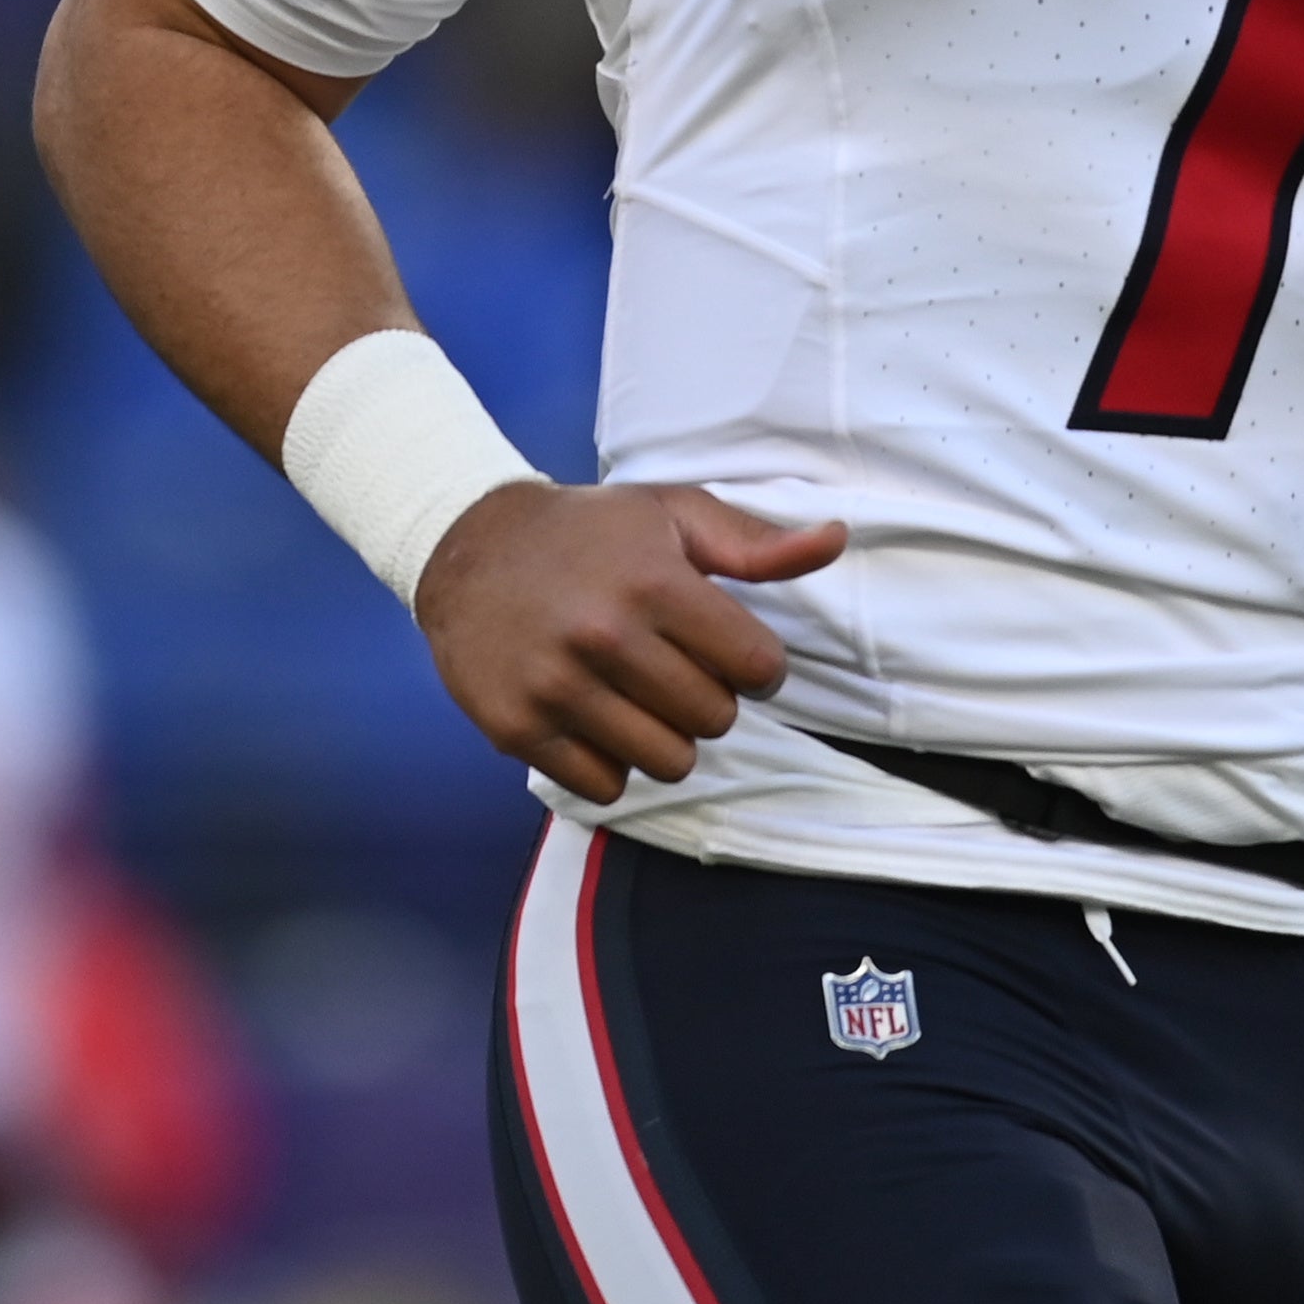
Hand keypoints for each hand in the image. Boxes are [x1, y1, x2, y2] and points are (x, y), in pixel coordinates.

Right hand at [416, 482, 849, 805]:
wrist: (467, 546)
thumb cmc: (586, 533)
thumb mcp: (670, 516)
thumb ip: (754, 543)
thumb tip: (836, 540)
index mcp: (653, 582)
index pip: (755, 665)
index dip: (756, 666)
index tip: (731, 654)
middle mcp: (604, 636)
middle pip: (715, 720)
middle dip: (709, 701)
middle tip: (675, 671)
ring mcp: (556, 687)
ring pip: (667, 762)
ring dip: (666, 738)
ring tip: (639, 698)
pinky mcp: (518, 727)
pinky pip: (606, 786)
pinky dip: (612, 764)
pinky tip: (598, 720)